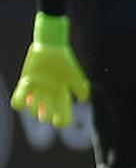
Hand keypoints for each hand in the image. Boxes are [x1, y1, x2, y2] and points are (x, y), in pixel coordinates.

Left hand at [9, 13, 90, 127]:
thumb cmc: (64, 60)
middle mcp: (49, 94)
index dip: (62, 120)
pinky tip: (26, 98)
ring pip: (32, 109)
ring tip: (35, 102)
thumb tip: (83, 100)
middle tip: (44, 112)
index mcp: (62, 94)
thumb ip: (80, 87)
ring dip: (33, 110)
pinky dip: (20, 102)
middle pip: (46, 114)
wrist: (50, 46)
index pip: (63, 115)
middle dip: (45, 115)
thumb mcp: (74, 74)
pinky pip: (19, 99)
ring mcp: (37, 89)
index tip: (58, 120)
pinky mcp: (25, 82)